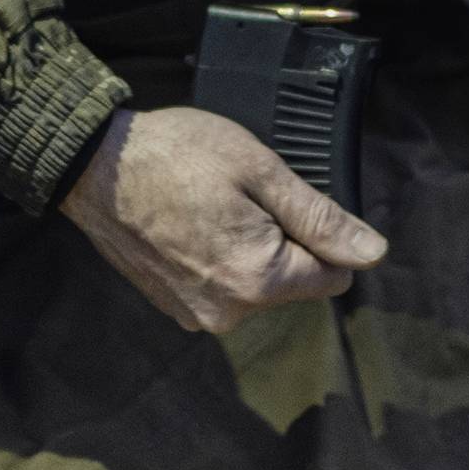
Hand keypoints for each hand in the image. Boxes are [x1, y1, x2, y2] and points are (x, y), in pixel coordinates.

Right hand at [60, 104, 384, 332]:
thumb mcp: (258, 169)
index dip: (319, 234)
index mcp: (259, 279)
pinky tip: (190, 222)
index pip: (333, 276)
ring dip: (246, 249)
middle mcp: (230, 313)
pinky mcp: (173, 307)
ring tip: (209, 205)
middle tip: (238, 195)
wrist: (94, 165)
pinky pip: (220, 286)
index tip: (282, 200)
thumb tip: (374, 253)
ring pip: (255, 284)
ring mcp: (197, 315)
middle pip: (292, 282)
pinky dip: (215, 258)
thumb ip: (320, 217)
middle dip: (280, 241)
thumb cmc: (176, 155)